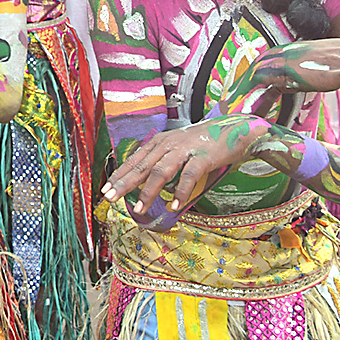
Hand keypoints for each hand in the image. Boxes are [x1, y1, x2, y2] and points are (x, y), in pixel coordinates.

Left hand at [101, 115, 265, 225]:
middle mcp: (168, 144)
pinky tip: (174, 205)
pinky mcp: (202, 157)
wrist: (234, 130)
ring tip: (138, 209)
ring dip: (148, 192)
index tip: (106, 188)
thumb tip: (145, 181)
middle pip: (141, 165)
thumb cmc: (203, 143)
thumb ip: (163, 161)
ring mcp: (184, 150)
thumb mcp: (178, 148)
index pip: (134, 160)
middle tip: (110, 197)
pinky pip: (188, 176)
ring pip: (160, 172)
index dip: (120, 174)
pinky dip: (180, 191)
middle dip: (124, 183)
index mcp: (160, 142)